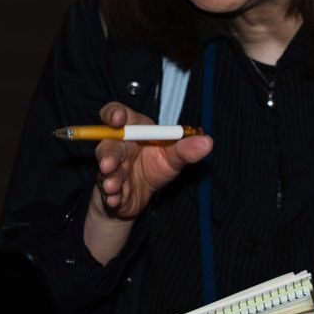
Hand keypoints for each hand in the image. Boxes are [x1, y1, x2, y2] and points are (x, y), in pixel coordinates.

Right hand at [84, 102, 212, 264]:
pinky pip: (105, 191)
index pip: (117, 114)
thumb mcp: (173, 159)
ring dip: (109, 178)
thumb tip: (207, 141)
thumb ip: (186, 149)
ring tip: (113, 186)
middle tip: (109, 165)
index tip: (119, 119)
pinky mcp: (107, 188)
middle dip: (108, 154)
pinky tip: (115, 200)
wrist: (143, 198)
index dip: (114, 114)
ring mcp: (109, 167)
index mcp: (133, 130)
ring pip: (105, 169)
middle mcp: (117, 146)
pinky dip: (110, 196)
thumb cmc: (156, 167)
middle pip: (108, 144)